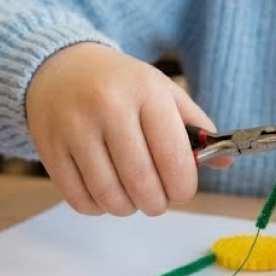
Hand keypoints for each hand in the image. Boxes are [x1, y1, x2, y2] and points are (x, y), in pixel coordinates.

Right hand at [26, 43, 216, 216]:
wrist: (61, 67)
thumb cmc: (121, 85)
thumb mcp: (163, 92)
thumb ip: (196, 128)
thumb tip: (225, 161)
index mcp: (146, 93)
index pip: (174, 159)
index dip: (183, 187)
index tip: (182, 190)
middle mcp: (108, 107)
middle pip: (142, 184)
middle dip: (157, 203)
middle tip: (158, 199)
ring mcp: (74, 128)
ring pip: (109, 196)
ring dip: (127, 207)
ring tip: (131, 195)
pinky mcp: (50, 148)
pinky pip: (79, 199)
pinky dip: (97, 207)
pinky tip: (104, 191)